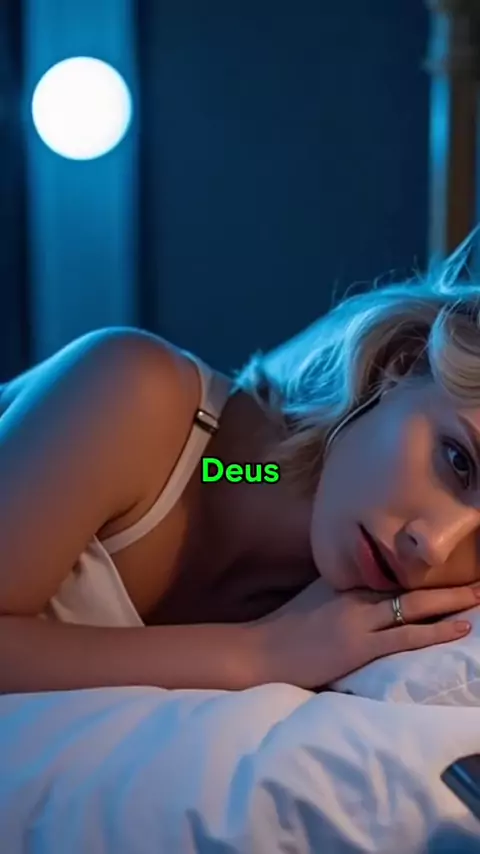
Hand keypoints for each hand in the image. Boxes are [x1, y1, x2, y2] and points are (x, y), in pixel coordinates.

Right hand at [251, 578, 479, 689]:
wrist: (261, 649)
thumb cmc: (284, 629)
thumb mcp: (314, 601)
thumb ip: (340, 594)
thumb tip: (363, 593)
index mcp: (347, 585)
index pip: (396, 577)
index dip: (426, 576)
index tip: (452, 570)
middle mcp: (358, 596)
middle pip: (413, 587)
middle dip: (450, 585)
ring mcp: (360, 620)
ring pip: (416, 607)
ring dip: (452, 602)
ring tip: (479, 597)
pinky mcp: (360, 646)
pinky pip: (406, 637)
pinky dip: (435, 631)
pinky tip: (459, 627)